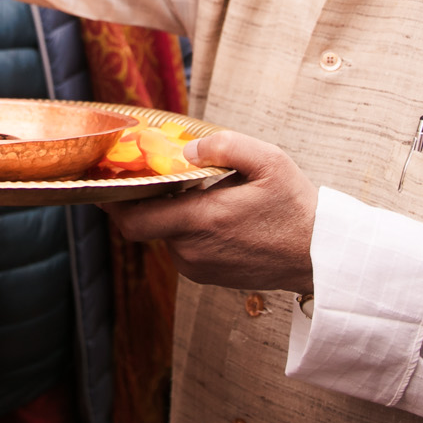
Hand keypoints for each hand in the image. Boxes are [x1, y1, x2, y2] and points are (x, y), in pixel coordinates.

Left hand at [103, 131, 316, 295]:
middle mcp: (193, 250)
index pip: (135, 220)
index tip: (102, 182)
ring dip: (171, 213)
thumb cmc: (296, 208)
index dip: (112, 202)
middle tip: (151, 174)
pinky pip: (181, 247)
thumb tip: (188, 149)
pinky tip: (211, 212)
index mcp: (203, 221)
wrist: (320, 256)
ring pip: (165, 235)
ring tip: (198, 191)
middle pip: (146, 224)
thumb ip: (225, 146)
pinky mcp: (206, 276)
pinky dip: (186, 228)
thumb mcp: (269, 162)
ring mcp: (198, 267)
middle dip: (145, 199)